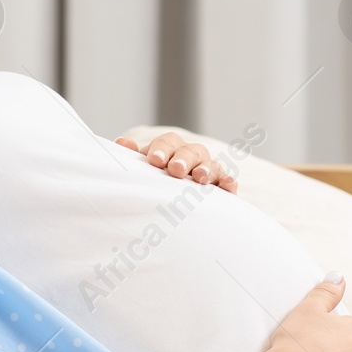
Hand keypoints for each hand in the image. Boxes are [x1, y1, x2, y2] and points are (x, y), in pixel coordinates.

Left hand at [113, 131, 236, 193]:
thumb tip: (122, 142)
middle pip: (192, 151)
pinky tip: (227, 186)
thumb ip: (133, 158)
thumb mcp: (142, 170)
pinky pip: (228, 182)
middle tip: (175, 170)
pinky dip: (229, 182)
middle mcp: (191, 157)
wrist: (169, 209)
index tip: (154, 161)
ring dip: (206, 170)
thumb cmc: (154, 183)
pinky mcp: (221, 189)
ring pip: (211, 165)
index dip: (162, 149)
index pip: (169, 142)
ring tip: (199, 178)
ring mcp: (208, 172)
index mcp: (171, 149)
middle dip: (184, 159)